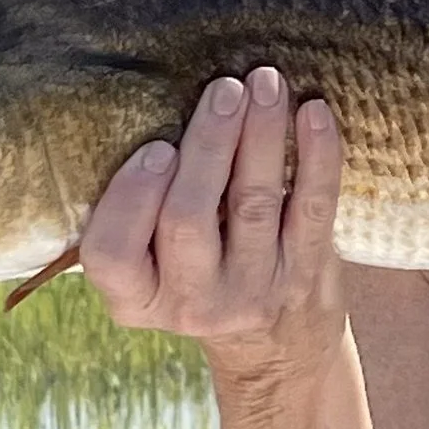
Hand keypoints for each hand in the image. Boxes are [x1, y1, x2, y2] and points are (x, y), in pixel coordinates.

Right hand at [78, 64, 345, 377]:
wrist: (274, 344)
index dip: (130, 197)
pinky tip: (315, 112)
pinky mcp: (305, 275)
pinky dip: (317, 156)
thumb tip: (153, 107)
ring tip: (265, 83)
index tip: (157, 147)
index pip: (111, 254)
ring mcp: (253, 292)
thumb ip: (140, 211)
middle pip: (188, 220)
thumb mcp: (150, 267)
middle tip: (223, 90)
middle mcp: (192, 304)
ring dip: (259, 135)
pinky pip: (313, 209)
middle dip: (207, 146)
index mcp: (136, 299)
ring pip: (253, 204)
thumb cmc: (198, 275)